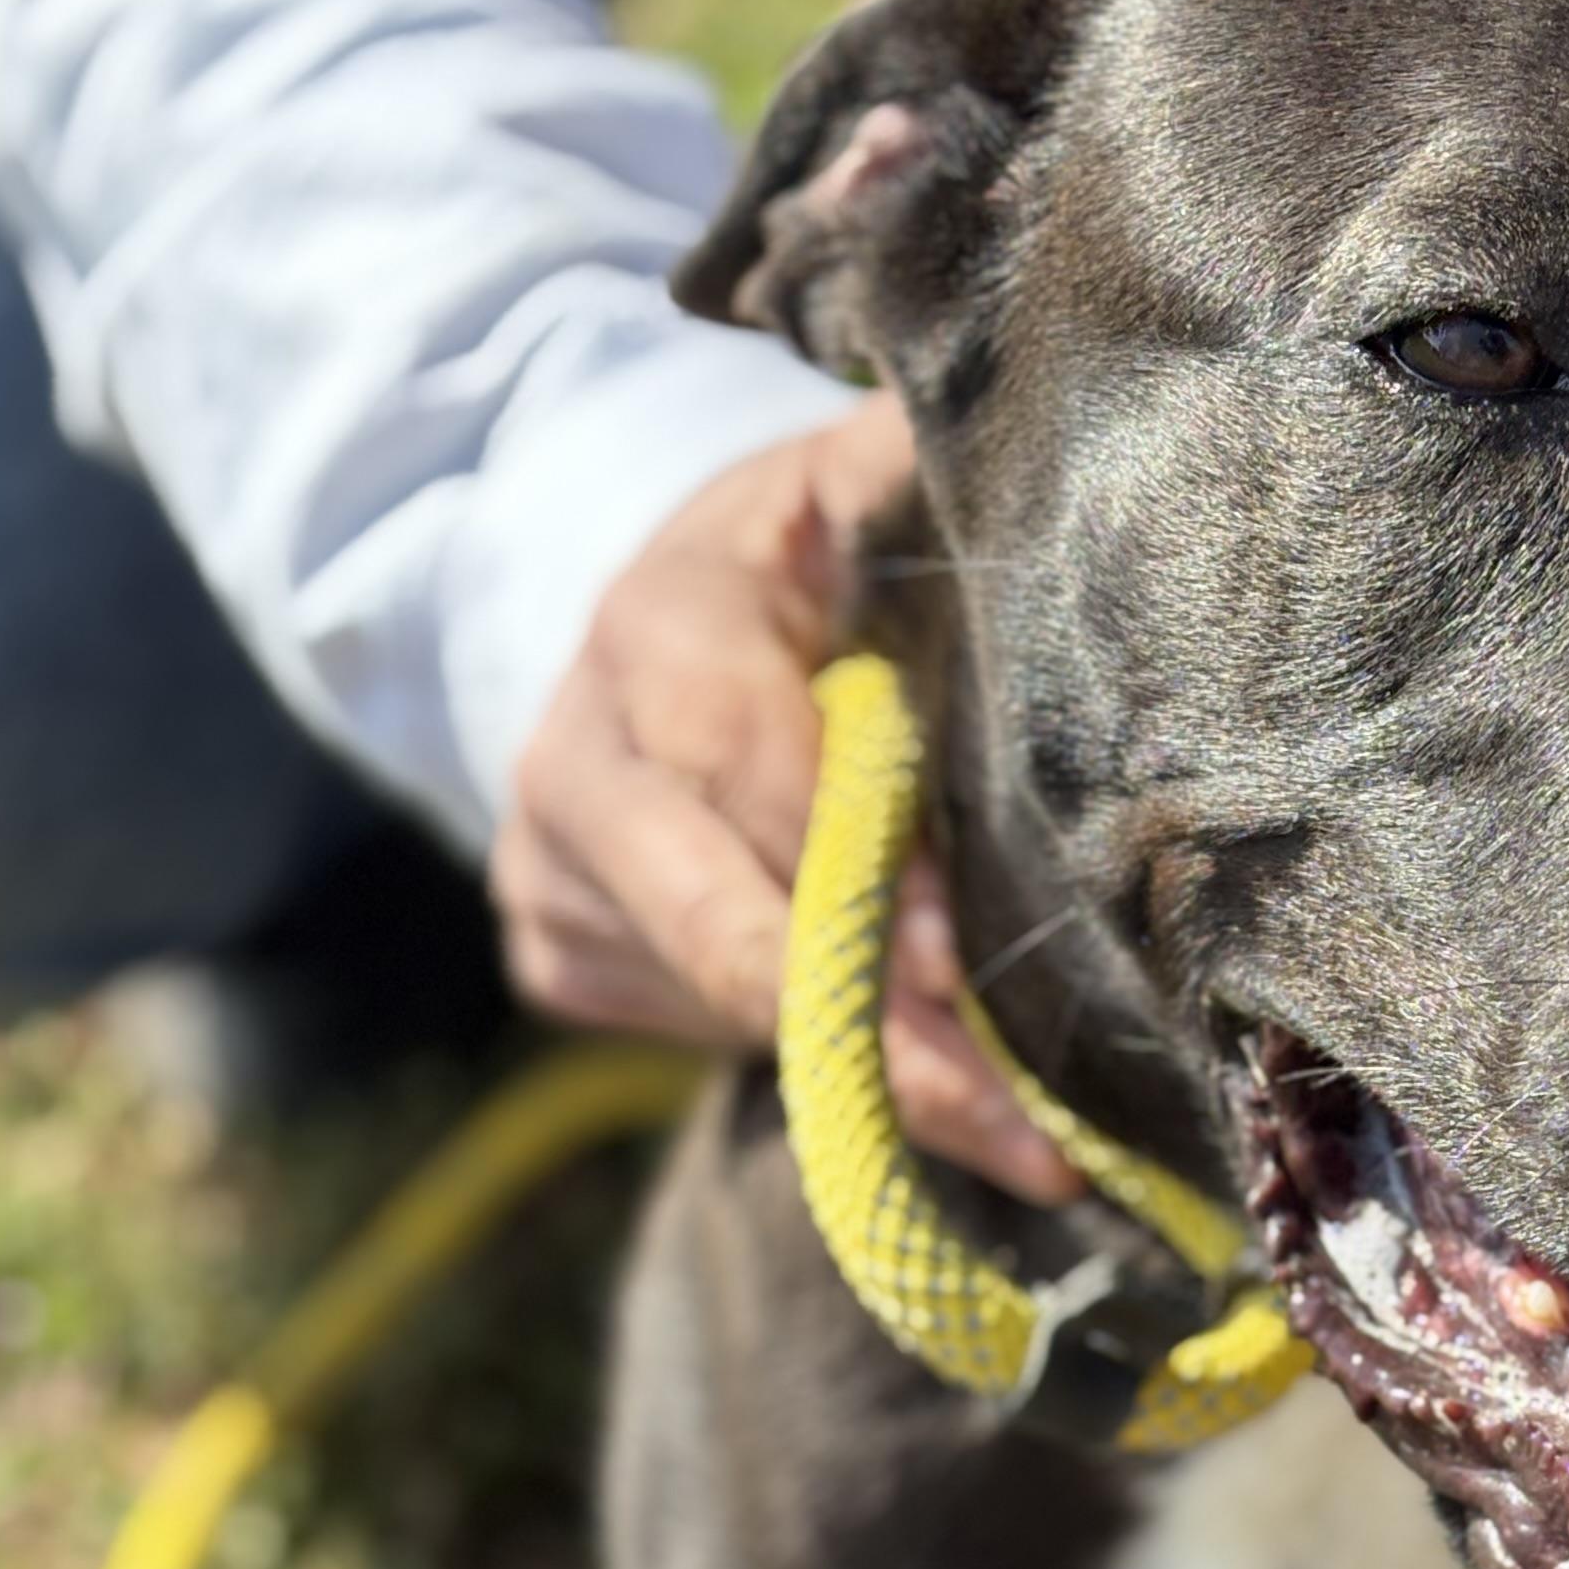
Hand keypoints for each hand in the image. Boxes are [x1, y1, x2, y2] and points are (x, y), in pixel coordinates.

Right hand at [491, 391, 1071, 1201]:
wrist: (655, 627)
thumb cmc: (800, 561)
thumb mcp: (844, 489)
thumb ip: (900, 470)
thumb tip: (990, 429)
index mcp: (657, 623)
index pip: (756, 772)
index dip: (862, 880)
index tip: (963, 972)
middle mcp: (574, 752)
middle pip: (725, 928)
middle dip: (880, 1040)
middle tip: (1023, 1139)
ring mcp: (546, 864)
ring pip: (713, 1001)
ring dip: (870, 1080)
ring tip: (1017, 1140)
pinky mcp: (552, 949)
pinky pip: (684, 1031)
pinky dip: (807, 1066)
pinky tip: (909, 1090)